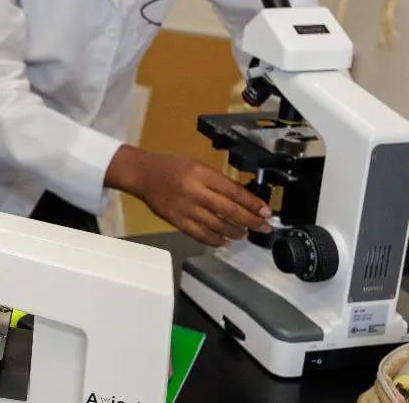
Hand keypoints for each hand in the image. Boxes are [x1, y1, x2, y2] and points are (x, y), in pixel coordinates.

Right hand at [106, 146, 271, 246]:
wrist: (142, 174)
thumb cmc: (171, 167)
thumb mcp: (198, 165)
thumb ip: (218, 181)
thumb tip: (242, 199)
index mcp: (202, 174)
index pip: (234, 191)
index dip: (253, 204)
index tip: (266, 212)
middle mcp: (195, 192)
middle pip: (230, 211)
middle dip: (251, 221)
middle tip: (263, 227)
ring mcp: (186, 209)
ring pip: (218, 226)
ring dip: (235, 232)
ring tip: (244, 233)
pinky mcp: (177, 221)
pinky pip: (201, 235)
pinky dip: (215, 240)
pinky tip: (225, 241)